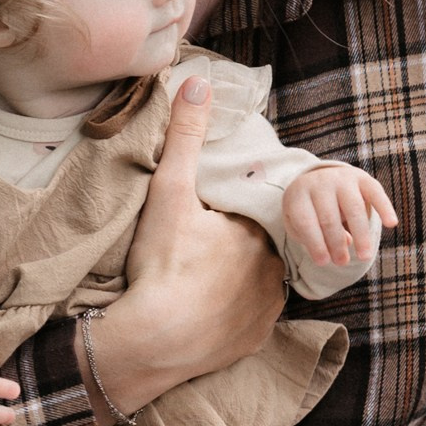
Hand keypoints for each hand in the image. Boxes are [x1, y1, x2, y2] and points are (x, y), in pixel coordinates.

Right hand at [89, 74, 283, 417]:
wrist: (151, 340)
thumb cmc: (163, 264)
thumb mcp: (170, 191)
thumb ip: (186, 136)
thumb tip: (197, 82)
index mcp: (258, 234)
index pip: (247, 217)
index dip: (222, 218)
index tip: (197, 225)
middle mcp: (273, 273)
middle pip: (253, 251)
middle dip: (229, 250)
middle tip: (192, 255)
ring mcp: (265, 313)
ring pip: (254, 287)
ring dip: (232, 284)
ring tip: (196, 283)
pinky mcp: (251, 343)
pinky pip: (244, 323)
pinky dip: (227, 318)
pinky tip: (203, 313)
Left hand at [282, 162, 396, 269]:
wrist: (317, 179)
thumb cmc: (307, 210)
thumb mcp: (300, 223)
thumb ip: (314, 236)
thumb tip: (346, 244)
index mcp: (299, 194)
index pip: (306, 221)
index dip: (315, 244)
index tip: (323, 262)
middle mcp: (320, 183)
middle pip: (329, 218)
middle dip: (336, 243)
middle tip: (342, 263)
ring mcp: (342, 178)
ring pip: (354, 208)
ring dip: (361, 235)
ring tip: (364, 257)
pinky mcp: (362, 178)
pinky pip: (375, 192)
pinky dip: (384, 207)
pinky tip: (391, 224)